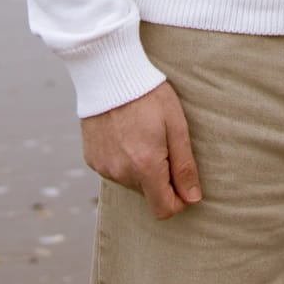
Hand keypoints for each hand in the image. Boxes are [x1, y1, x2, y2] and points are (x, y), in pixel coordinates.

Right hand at [81, 81, 201, 218]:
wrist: (109, 73)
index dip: (178, 200)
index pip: (164, 209)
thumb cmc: (149, 96)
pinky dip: (123, 160)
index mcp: (145, 167)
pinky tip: (125, 134)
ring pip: (130, 182)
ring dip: (140, 168)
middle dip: (160, 177)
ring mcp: (103, 167)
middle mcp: (121, 173)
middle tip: (163, 143)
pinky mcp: (92, 159)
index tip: (182, 180)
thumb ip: (184, 167)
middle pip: (148, 194)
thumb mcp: (176, 126)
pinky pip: (114, 170)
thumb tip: (192, 199)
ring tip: (142, 135)